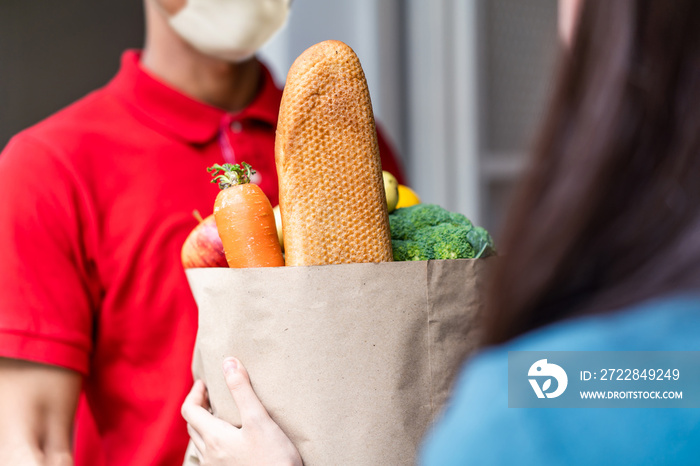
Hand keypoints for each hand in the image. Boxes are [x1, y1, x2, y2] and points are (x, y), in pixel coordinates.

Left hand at [181, 357, 301, 465]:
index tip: (205, 382)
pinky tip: (229, 440)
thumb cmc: (273, 458)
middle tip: (212, 394)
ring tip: (220, 414)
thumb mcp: (258, 419)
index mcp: (214, 438)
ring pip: (200, 442)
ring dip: (204, 424)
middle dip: (198, 406)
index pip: (189, 410)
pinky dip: (212, 441)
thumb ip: (242, 390)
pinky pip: (210, 456)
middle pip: (192, 426)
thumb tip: (228, 362)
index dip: (194, 392)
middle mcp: (208, 455)